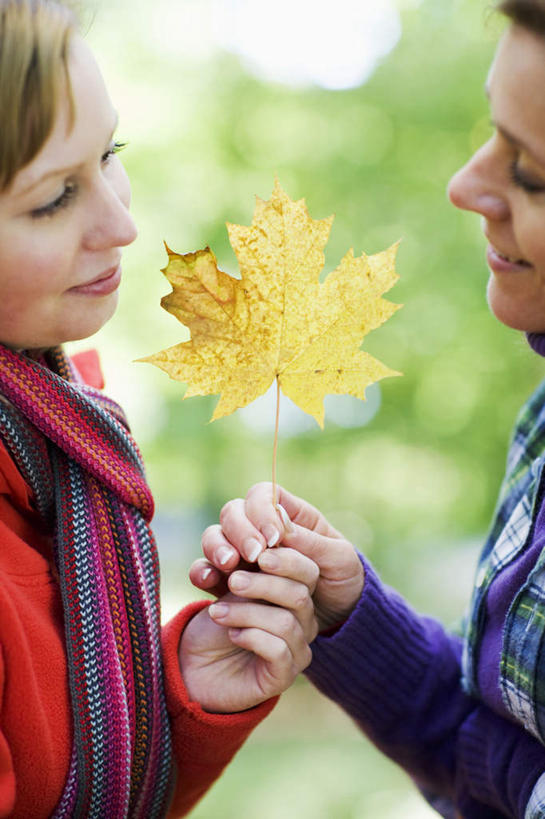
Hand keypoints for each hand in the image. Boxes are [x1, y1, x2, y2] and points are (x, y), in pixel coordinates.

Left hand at [180, 545, 318, 711]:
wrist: (195, 662)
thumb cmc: (215, 618)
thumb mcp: (226, 584)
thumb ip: (240, 564)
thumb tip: (251, 549)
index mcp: (293, 590)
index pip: (307, 570)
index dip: (285, 558)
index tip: (254, 553)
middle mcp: (302, 619)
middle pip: (300, 594)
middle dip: (262, 584)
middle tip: (232, 581)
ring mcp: (297, 648)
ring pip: (286, 622)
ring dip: (247, 612)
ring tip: (217, 612)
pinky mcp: (284, 675)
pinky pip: (278, 650)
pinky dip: (252, 637)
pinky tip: (233, 634)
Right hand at [190, 482, 363, 629]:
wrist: (337, 617)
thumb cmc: (342, 578)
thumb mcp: (339, 558)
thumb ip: (312, 542)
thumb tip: (282, 526)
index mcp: (288, 514)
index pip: (263, 495)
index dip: (262, 510)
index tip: (274, 537)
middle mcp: (259, 530)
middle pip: (234, 512)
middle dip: (239, 530)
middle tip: (253, 554)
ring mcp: (242, 554)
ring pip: (216, 536)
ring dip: (218, 547)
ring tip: (230, 565)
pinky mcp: (228, 582)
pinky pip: (206, 570)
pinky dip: (202, 572)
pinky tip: (208, 582)